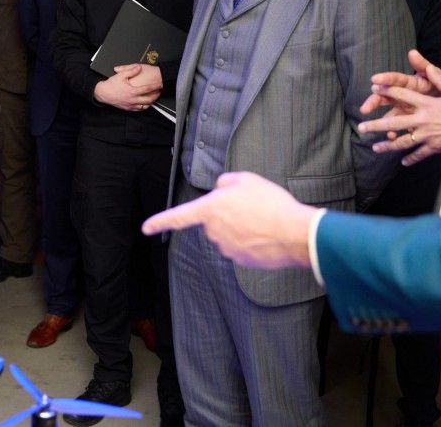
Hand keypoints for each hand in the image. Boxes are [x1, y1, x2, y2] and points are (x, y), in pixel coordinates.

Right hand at [93, 64, 160, 110]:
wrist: (102, 94)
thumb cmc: (111, 85)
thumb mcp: (121, 75)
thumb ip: (131, 70)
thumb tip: (138, 67)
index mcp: (132, 91)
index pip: (147, 89)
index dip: (155, 86)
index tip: (159, 84)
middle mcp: (132, 99)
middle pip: (148, 100)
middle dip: (155, 96)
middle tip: (159, 92)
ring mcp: (130, 105)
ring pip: (144, 107)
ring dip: (150, 103)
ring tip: (153, 98)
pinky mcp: (127, 108)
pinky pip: (138, 109)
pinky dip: (143, 107)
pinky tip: (144, 104)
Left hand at [142, 171, 315, 269]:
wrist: (295, 233)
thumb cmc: (271, 204)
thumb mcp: (247, 179)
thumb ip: (226, 182)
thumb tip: (220, 189)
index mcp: (210, 210)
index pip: (178, 216)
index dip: (160, 221)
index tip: (145, 228)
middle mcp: (213, 232)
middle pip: (214, 221)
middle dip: (228, 215)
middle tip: (252, 206)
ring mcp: (227, 249)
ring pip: (229, 234)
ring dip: (242, 227)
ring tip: (264, 219)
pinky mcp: (242, 261)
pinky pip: (242, 247)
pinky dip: (253, 241)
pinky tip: (268, 234)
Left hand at [357, 49, 440, 165]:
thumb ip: (439, 79)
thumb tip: (427, 67)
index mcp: (427, 104)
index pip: (403, 95)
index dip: (387, 90)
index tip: (373, 88)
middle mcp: (423, 120)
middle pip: (394, 122)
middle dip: (376, 125)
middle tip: (362, 127)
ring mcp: (427, 135)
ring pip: (402, 141)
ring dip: (387, 145)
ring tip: (375, 148)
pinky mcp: (434, 147)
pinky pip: (419, 154)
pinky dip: (411, 158)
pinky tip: (403, 161)